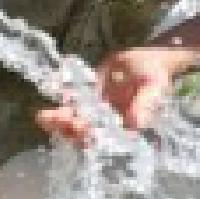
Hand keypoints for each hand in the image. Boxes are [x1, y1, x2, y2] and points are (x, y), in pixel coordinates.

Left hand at [33, 45, 199, 144]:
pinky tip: (50, 90)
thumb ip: (145, 106)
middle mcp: (105, 122)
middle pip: (82, 132)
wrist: (150, 59)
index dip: (88, 137)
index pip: (101, 139)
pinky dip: (60, 96)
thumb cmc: (156, 77)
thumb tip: (135, 124)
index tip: (80, 128)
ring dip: (57, 120)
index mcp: (122, 127)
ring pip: (72, 119)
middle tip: (53, 119)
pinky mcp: (88, 94)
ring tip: (43, 116)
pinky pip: (71, 99)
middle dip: (66, 129)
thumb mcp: (155, 89)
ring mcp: (95, 109)